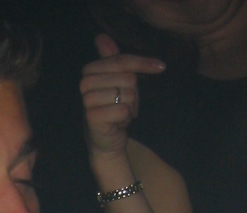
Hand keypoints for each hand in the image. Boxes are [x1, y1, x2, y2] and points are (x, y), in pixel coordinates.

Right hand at [80, 34, 164, 164]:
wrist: (105, 142)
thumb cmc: (112, 110)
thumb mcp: (116, 81)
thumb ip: (112, 59)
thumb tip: (101, 36)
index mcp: (89, 71)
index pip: (123, 60)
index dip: (144, 64)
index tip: (162, 67)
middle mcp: (85, 84)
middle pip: (127, 78)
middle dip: (134, 94)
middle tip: (126, 105)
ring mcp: (87, 101)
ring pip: (127, 94)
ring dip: (131, 107)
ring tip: (121, 115)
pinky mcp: (93, 117)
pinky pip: (123, 110)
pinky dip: (127, 118)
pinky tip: (118, 124)